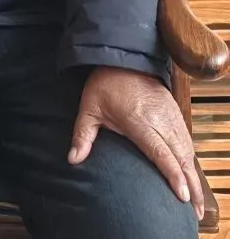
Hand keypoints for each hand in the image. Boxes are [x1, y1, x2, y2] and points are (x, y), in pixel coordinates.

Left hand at [69, 65, 203, 220]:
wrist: (122, 56)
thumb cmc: (104, 84)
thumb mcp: (89, 108)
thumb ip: (82, 135)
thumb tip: (72, 159)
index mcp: (139, 121)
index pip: (160, 152)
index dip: (173, 174)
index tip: (182, 195)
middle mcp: (159, 119)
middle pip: (180, 156)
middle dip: (190, 184)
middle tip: (193, 211)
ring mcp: (170, 115)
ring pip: (187, 149)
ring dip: (193, 174)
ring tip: (196, 200)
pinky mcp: (174, 111)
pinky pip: (187, 138)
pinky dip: (191, 157)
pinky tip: (192, 173)